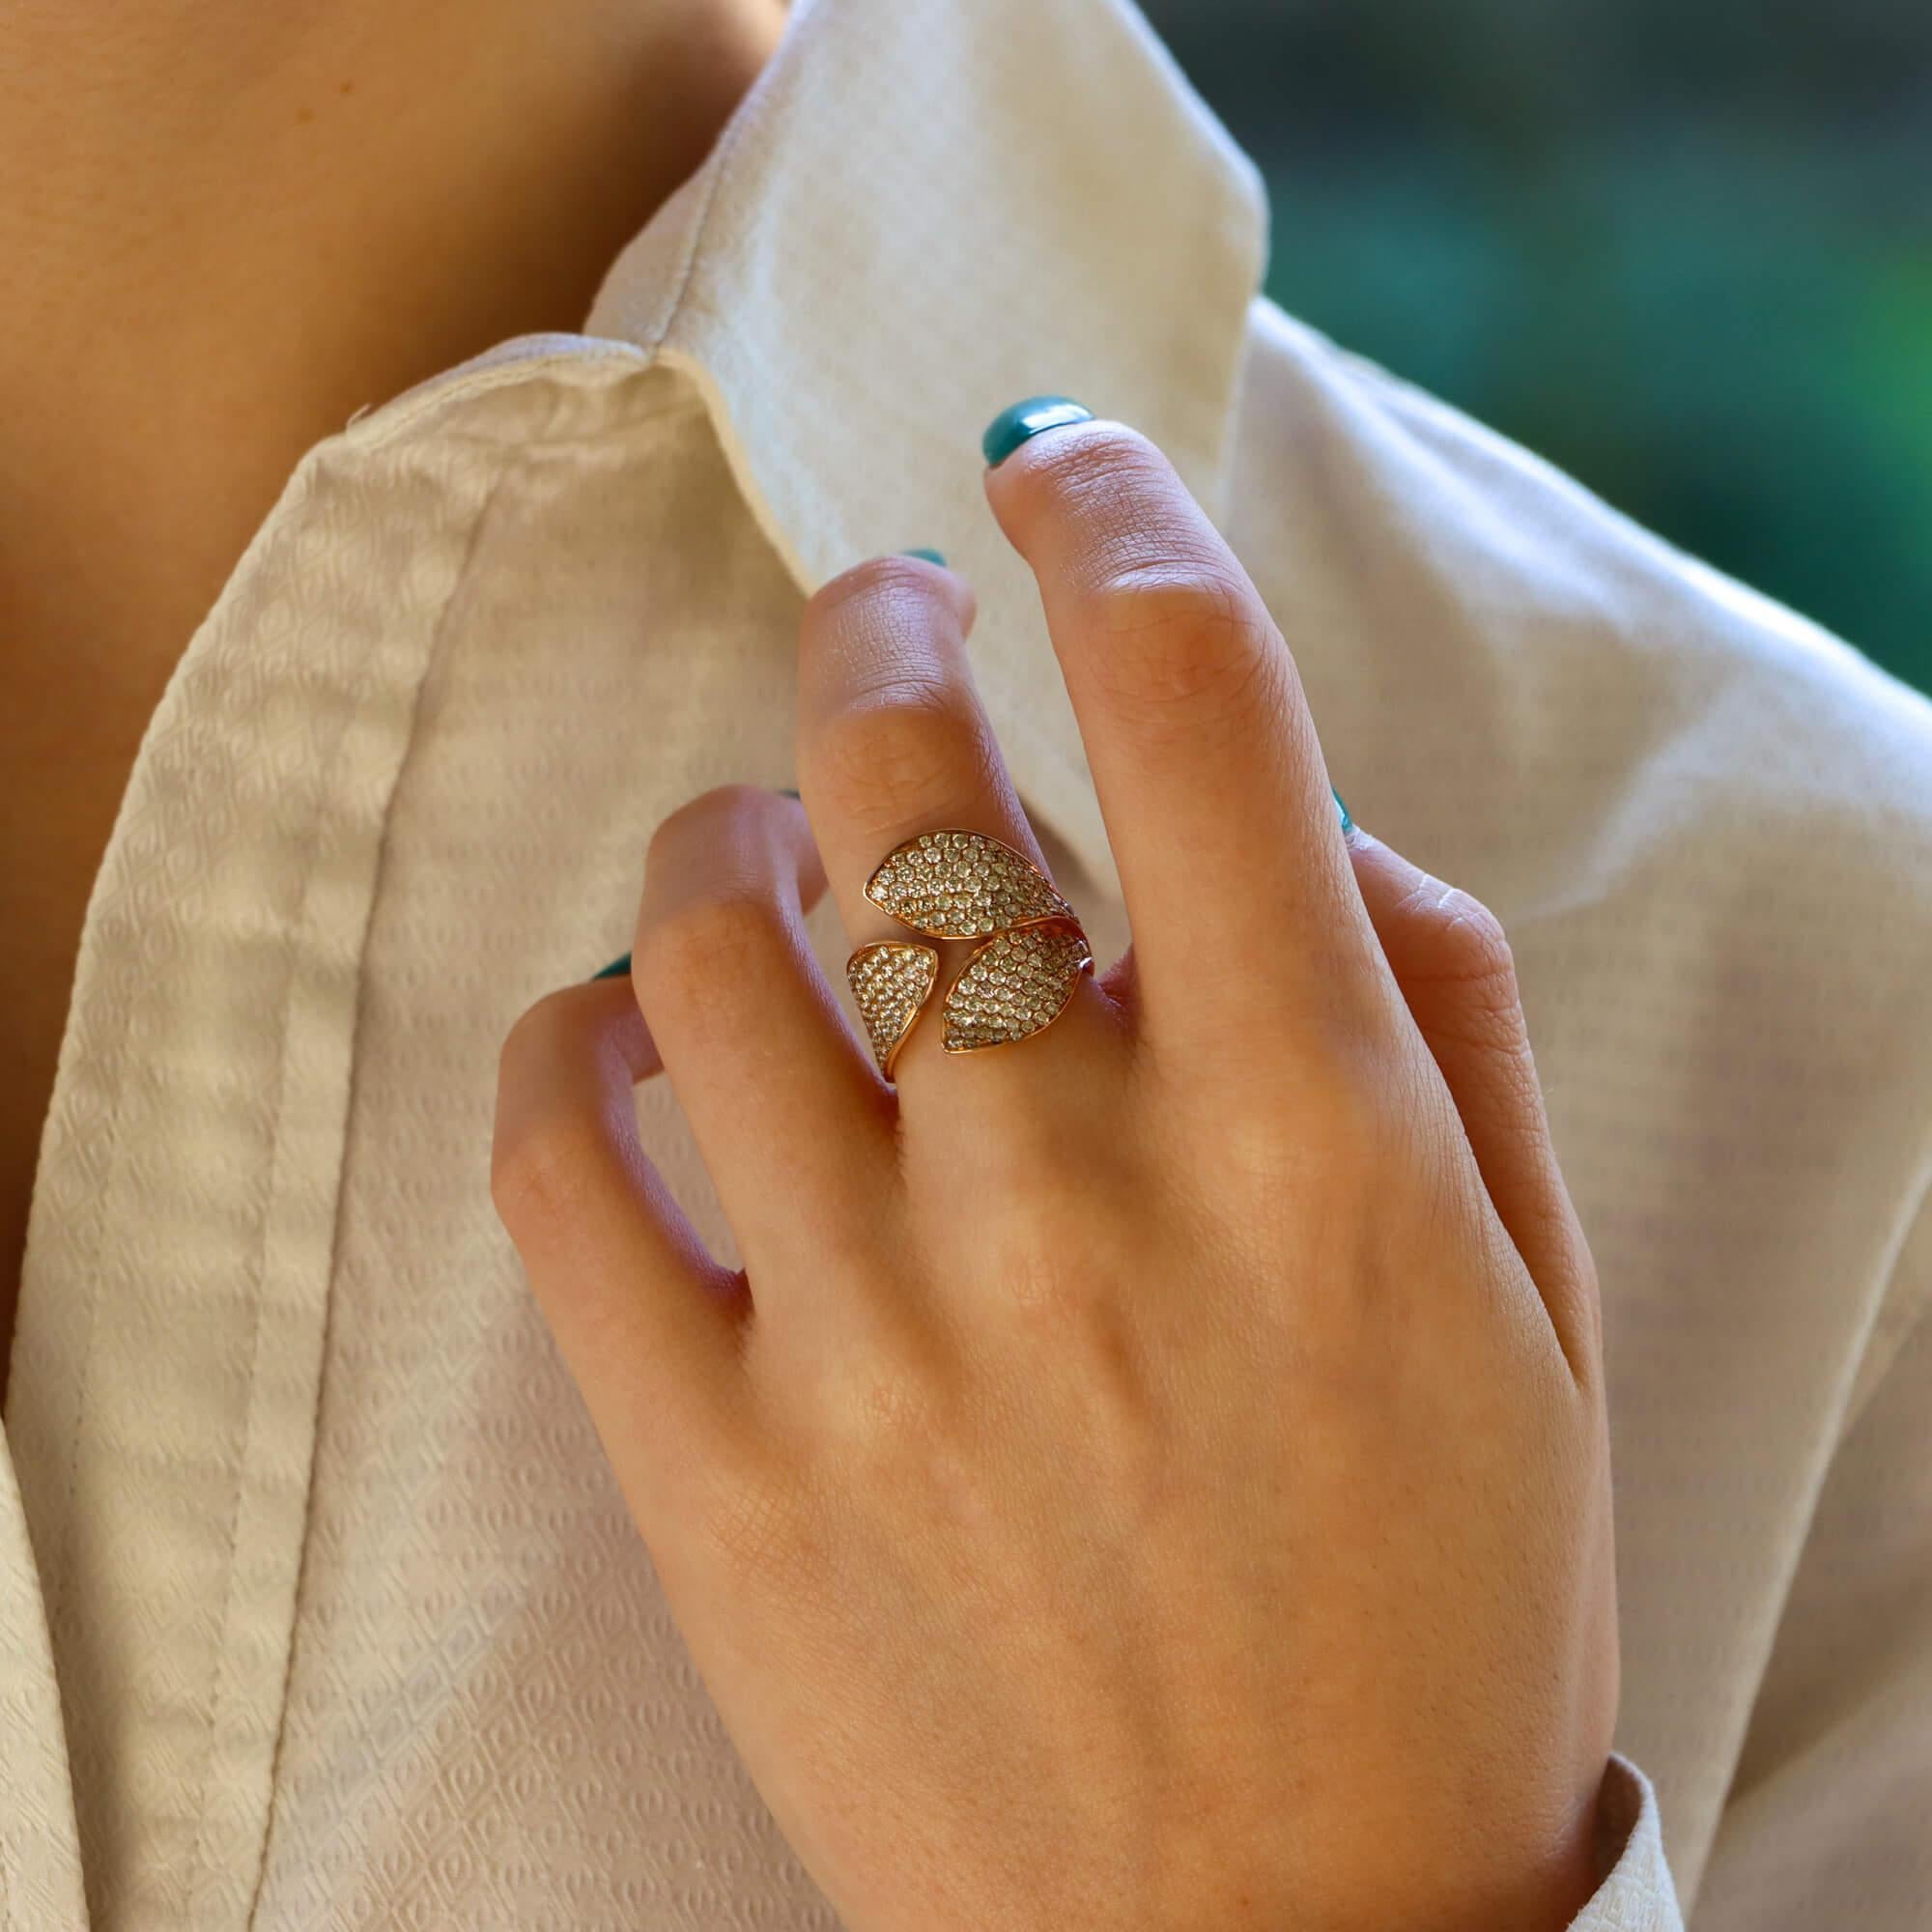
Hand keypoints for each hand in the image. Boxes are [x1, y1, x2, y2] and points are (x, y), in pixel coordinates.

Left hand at [491, 409, 1620, 1931]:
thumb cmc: (1439, 1623)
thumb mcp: (1536, 1304)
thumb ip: (1439, 1011)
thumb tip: (1286, 827)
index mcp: (1310, 1135)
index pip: (1193, 702)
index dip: (1114, 521)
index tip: (1060, 471)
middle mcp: (1076, 1194)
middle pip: (898, 759)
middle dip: (882, 626)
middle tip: (882, 612)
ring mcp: (869, 1328)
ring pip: (706, 929)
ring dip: (727, 828)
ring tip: (758, 839)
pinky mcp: (716, 1466)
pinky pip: (557, 1154)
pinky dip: (570, 1038)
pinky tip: (628, 1028)